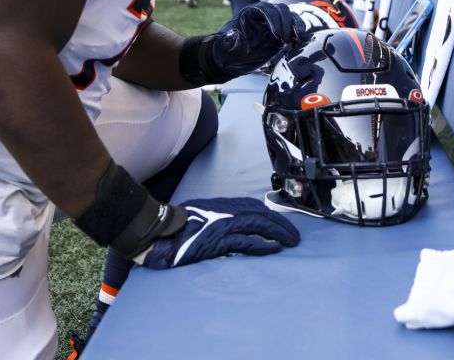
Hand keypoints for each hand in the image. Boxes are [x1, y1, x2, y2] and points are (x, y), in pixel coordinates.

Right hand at [139, 197, 300, 268]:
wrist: (158, 232)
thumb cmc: (177, 226)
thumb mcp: (203, 214)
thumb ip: (221, 216)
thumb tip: (236, 224)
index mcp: (223, 205)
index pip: (255, 207)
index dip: (273, 215)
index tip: (284, 223)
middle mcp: (226, 212)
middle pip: (262, 215)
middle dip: (282, 224)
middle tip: (295, 236)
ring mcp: (222, 226)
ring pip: (258, 225)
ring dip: (278, 233)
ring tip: (291, 242)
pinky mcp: (217, 242)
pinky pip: (245, 242)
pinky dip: (262, 244)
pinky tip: (274, 248)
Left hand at [210, 2, 306, 76]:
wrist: (232, 60)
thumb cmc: (227, 51)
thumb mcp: (226, 45)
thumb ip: (229, 40)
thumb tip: (231, 37)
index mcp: (249, 13)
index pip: (264, 9)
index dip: (272, 19)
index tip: (275, 35)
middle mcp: (263, 15)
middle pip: (280, 9)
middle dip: (285, 22)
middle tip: (284, 40)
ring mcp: (273, 23)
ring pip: (289, 16)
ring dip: (295, 25)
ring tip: (297, 37)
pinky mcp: (281, 32)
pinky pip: (294, 26)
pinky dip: (299, 30)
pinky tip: (301, 39)